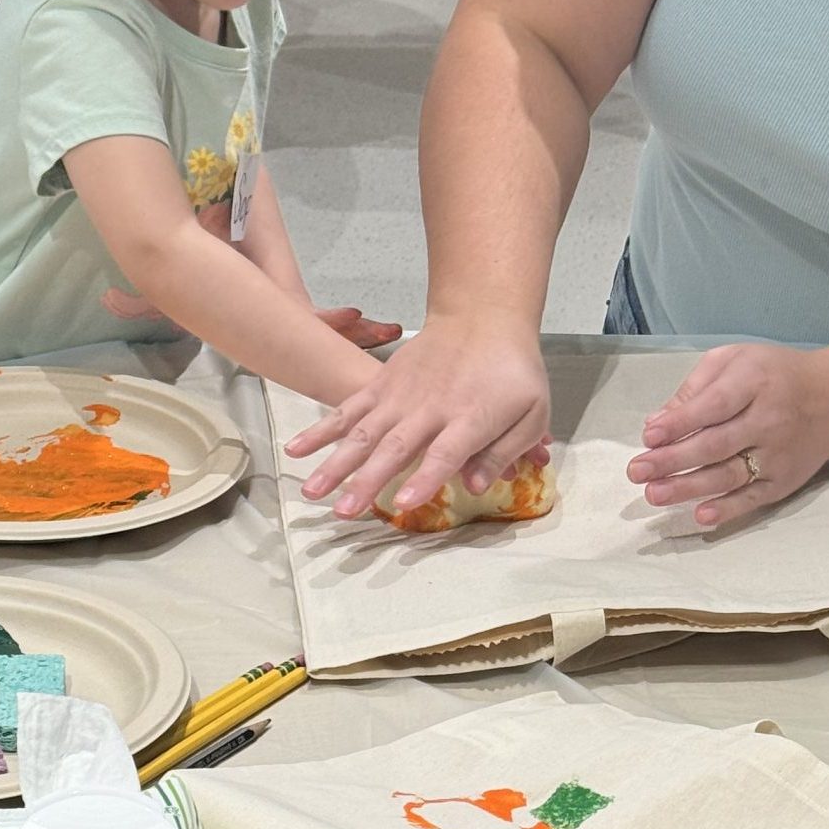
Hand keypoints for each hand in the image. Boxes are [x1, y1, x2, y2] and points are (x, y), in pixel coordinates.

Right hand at [285, 313, 550, 518]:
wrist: (483, 317)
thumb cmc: (512, 371)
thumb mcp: (531, 412)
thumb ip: (505, 451)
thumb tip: (476, 486)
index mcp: (470, 417)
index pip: (445, 453)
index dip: (425, 478)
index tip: (405, 503)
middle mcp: (429, 408)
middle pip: (395, 448)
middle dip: (367, 481)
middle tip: (345, 511)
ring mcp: (400, 395)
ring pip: (362, 432)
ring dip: (335, 463)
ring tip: (312, 491)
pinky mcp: (381, 384)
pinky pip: (347, 409)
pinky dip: (321, 430)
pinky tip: (296, 450)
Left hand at [626, 343, 828, 529]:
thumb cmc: (775, 375)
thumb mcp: (736, 360)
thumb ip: (696, 386)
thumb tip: (657, 421)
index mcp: (754, 382)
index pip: (714, 405)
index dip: (681, 422)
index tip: (649, 436)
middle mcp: (769, 420)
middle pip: (716, 444)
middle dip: (673, 460)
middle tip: (637, 471)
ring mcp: (778, 454)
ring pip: (730, 475)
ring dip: (690, 487)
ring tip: (654, 494)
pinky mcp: (785, 480)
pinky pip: (754, 498)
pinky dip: (729, 509)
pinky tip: (701, 516)